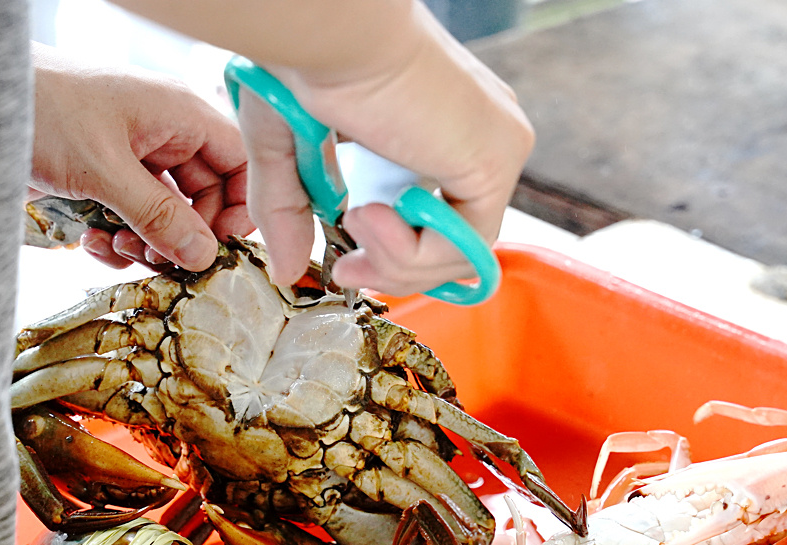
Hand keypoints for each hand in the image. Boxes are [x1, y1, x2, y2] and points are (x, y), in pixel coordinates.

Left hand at [29, 43, 252, 269]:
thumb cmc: (38, 108)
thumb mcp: (103, 168)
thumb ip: (159, 216)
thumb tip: (204, 257)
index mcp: (181, 114)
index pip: (241, 165)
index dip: (237, 209)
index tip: (214, 247)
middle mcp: (166, 133)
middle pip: (207, 197)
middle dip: (184, 235)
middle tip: (156, 257)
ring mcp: (135, 156)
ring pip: (169, 215)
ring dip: (149, 242)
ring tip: (116, 245)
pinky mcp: (106, 177)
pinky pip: (134, 218)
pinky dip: (119, 238)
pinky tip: (91, 239)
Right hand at [237, 4, 533, 293]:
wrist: (328, 30)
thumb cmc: (310, 63)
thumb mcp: (291, 148)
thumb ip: (293, 210)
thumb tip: (287, 272)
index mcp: (448, 126)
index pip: (443, 223)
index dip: (395, 259)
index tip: (345, 265)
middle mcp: (483, 136)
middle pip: (457, 247)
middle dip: (396, 272)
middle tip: (347, 270)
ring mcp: (499, 147)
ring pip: (462, 256)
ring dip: (395, 260)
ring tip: (354, 218)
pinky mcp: (497, 160)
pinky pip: (464, 248)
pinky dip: (409, 251)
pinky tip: (368, 211)